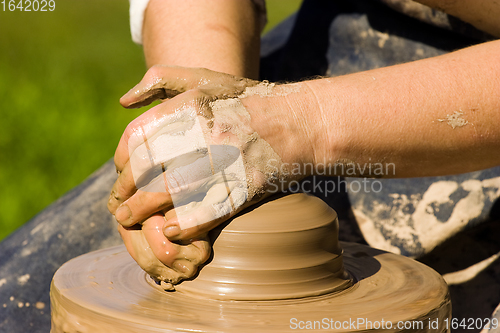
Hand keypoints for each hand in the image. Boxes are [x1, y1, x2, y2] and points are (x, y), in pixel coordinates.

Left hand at [108, 66, 303, 282]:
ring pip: (172, 192)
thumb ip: (162, 80)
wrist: (302, 122)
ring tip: (129, 220)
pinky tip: (168, 231)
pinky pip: (208, 211)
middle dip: (126, 189)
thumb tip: (125, 101)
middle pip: (149, 166)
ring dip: (144, 211)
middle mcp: (207, 131)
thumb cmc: (248, 102)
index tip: (120, 173)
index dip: (121, 160)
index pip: (138, 136)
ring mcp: (229, 160)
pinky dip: (184, 225)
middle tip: (119, 204)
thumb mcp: (207, 78)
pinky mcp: (249, 185)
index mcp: (192, 104)